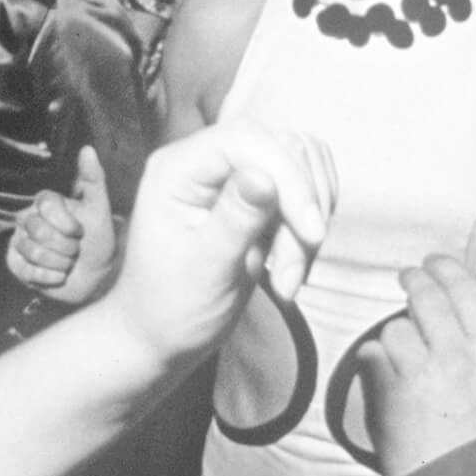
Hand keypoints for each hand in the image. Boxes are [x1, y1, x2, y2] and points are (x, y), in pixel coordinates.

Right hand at [6, 147, 119, 305]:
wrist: (95, 276)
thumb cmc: (98, 240)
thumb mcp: (100, 209)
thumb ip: (94, 179)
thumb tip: (88, 149)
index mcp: (45, 203)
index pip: (46, 205)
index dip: (66, 222)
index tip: (80, 231)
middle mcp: (28, 219)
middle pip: (38, 230)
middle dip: (65, 246)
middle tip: (75, 249)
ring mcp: (19, 242)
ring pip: (33, 252)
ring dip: (60, 262)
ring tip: (68, 262)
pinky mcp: (15, 264)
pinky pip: (27, 271)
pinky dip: (50, 277)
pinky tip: (60, 275)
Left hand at [102, 121, 334, 356]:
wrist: (165, 335)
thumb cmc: (171, 308)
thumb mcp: (203, 270)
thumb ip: (233, 221)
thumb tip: (264, 178)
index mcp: (177, 170)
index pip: (246, 140)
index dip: (288, 176)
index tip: (311, 231)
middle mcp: (205, 161)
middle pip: (282, 150)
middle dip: (301, 210)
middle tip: (291, 273)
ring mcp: (234, 175)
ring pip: (302, 170)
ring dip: (308, 226)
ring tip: (288, 278)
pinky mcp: (258, 195)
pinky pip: (305, 192)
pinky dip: (309, 230)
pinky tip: (290, 268)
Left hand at [357, 256, 475, 475]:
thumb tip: (450, 292)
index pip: (468, 288)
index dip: (446, 268)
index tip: (433, 262)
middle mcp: (460, 355)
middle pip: (427, 296)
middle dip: (413, 282)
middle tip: (407, 277)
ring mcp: (423, 372)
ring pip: (395, 326)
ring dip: (394, 337)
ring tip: (405, 361)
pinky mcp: (390, 390)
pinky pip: (371, 353)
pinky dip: (373, 364)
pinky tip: (388, 382)